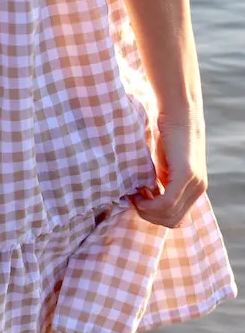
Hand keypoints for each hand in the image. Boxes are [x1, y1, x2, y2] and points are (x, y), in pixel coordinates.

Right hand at [133, 109, 207, 228]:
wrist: (179, 111)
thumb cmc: (169, 132)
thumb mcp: (166, 163)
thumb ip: (162, 180)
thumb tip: (149, 195)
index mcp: (196, 187)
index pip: (177, 218)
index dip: (155, 215)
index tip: (138, 201)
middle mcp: (199, 188)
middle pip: (173, 221)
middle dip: (149, 216)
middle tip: (133, 200)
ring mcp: (194, 183)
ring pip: (169, 215)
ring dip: (148, 211)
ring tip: (134, 196)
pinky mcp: (186, 175)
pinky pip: (167, 203)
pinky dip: (150, 203)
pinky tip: (138, 193)